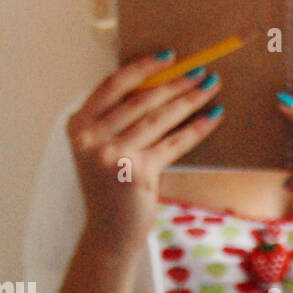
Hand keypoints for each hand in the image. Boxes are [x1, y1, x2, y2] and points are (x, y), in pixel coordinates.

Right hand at [67, 52, 223, 254]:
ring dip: (189, 100)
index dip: (142, 68)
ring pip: (158, 118)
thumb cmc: (111, 191)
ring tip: (211, 86)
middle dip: (175, 83)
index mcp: (79, 125)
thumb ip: (117, 123)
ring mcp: (112, 155)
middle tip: (201, 71)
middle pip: (140, 100)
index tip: (168, 57)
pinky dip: (196, 129)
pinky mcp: (136, 173)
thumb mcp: (102, 152)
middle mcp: (91, 138)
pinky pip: (173, 144)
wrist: (108, 235)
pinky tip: (214, 117)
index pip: (112, 85)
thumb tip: (159, 89)